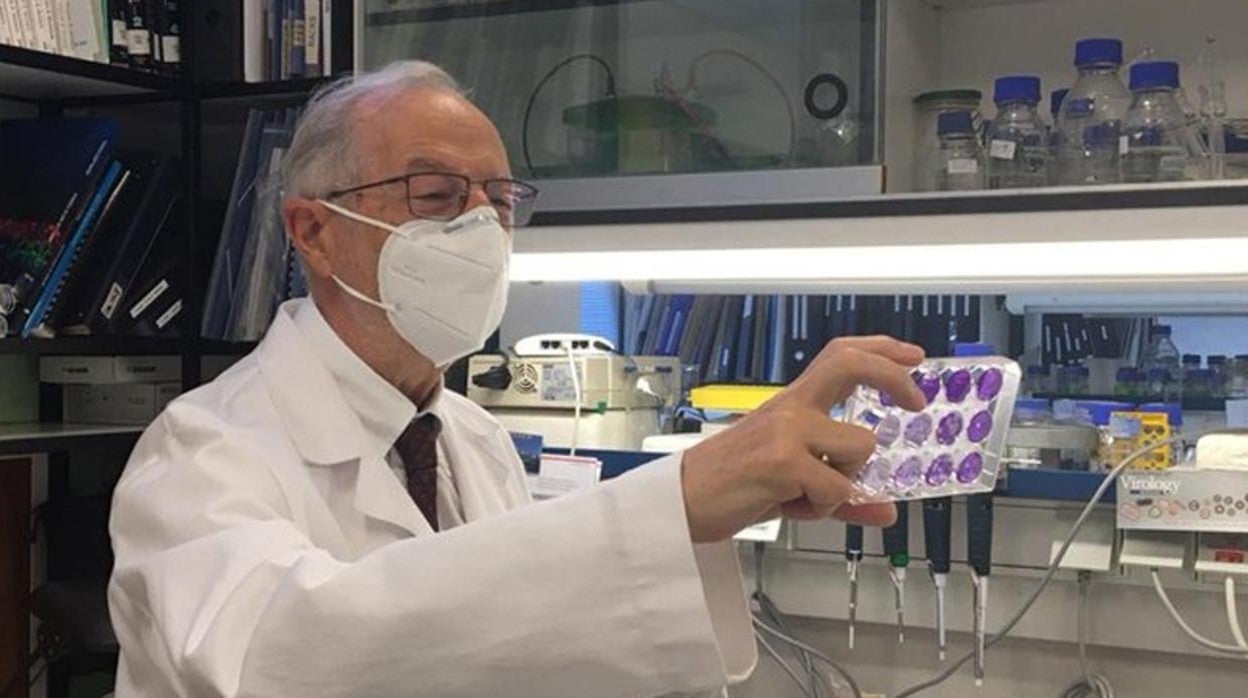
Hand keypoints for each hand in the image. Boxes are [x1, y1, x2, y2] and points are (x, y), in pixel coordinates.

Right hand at [681, 336, 925, 542]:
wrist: (681, 501)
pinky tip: (794, 506)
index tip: (911, 355)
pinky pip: (838, 489)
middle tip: (915, 400)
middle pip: (850, 365)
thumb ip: (843, 491)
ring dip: (848, 481)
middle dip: (892, 376)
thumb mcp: (793, 483)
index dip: (879, 349)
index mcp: (792, 404)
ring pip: (860, 447)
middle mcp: (790, 408)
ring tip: (812, 495)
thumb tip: (886, 509)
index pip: (838, 356)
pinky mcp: (782, 461)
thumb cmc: (730, 485)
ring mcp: (786, 431)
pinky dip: (825, 508)